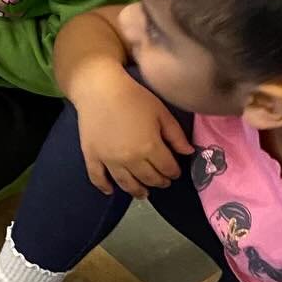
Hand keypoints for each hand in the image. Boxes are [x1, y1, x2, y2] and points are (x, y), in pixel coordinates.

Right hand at [74, 66, 192, 196]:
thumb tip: (189, 153)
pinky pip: (98, 178)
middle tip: (163, 181)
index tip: (176, 172)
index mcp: (150, 147)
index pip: (167, 168)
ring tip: (143, 193)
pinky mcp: (92, 157)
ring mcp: (109, 160)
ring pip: (126, 184)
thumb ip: (176, 135)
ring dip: (137, 191)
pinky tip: (111, 191)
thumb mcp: (161, 112)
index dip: (174, 172)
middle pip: (148, 178)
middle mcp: (130, 159)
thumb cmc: (133, 96)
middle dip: (159, 182)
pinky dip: (105, 187)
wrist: (99, 89)